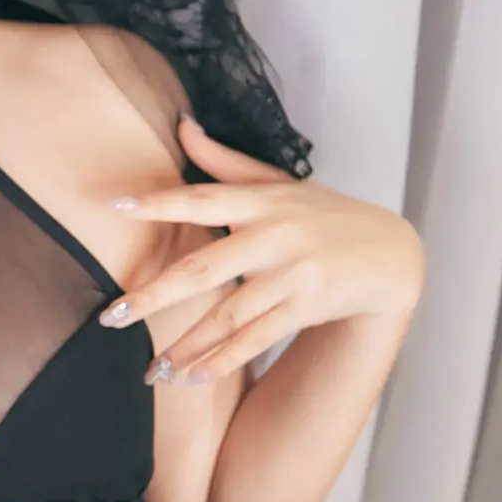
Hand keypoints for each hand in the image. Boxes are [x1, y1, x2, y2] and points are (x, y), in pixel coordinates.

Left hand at [98, 115, 424, 384]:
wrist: (390, 254)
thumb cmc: (324, 215)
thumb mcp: (280, 183)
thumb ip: (225, 162)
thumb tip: (181, 123)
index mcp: (263, 201)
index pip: (202, 199)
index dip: (159, 202)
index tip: (114, 206)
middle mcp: (275, 236)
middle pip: (205, 268)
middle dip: (155, 295)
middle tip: (111, 317)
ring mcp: (293, 274)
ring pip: (229, 315)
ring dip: (186, 345)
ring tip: (150, 369)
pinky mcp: (307, 307)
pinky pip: (257, 339)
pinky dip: (223, 360)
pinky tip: (190, 377)